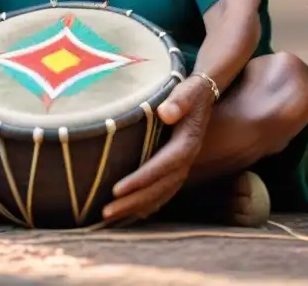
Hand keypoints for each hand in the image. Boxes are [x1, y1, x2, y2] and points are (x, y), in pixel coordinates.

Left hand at [102, 75, 215, 221]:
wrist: (202, 95)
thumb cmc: (190, 92)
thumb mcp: (188, 91)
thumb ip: (179, 100)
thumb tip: (166, 113)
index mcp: (187, 143)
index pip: (162, 166)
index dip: (141, 179)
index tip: (116, 190)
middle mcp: (186, 160)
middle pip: (160, 188)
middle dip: (133, 202)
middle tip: (106, 212)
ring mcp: (182, 167)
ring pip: (160, 195)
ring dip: (136, 208)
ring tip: (109, 218)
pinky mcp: (175, 169)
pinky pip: (162, 193)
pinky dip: (146, 205)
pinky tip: (129, 214)